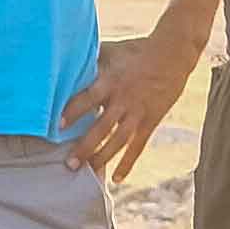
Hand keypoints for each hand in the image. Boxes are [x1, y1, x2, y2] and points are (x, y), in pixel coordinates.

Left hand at [59, 27, 202, 180]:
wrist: (172, 54)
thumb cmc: (137, 50)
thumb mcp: (112, 50)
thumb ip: (91, 60)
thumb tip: (65, 60)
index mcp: (111, 81)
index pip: (88, 98)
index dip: (73, 111)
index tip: (57, 125)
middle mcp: (123, 99)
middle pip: (102, 127)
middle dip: (85, 146)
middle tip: (70, 164)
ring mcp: (138, 112)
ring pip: (118, 141)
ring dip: (102, 158)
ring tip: (88, 172)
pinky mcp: (150, 121)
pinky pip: (138, 147)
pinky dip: (127, 164)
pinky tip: (116, 178)